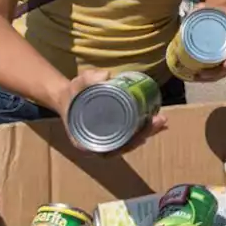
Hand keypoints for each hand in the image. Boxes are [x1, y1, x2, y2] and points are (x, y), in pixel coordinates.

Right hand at [52, 68, 168, 154]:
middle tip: (159, 120)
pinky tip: (156, 122)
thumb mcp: (75, 86)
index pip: (114, 149)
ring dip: (148, 133)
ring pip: (129, 141)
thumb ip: (87, 79)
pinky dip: (143, 129)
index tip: (143, 130)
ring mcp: (105, 140)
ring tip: (162, 120)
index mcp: (87, 143)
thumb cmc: (70, 95)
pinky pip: (129, 134)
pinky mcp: (111, 132)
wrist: (64, 97)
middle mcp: (97, 146)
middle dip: (145, 134)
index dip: (131, 142)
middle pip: (126, 145)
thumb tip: (107, 75)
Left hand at [194, 5, 225, 81]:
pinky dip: (214, 76)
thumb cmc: (224, 12)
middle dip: (218, 73)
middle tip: (201, 74)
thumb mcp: (218, 8)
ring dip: (214, 77)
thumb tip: (196, 9)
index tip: (224, 65)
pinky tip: (201, 78)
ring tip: (197, 77)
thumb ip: (205, 8)